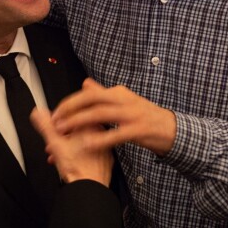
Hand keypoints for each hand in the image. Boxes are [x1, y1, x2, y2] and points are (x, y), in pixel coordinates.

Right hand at [31, 107, 113, 185]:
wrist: (90, 188)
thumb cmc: (77, 167)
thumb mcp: (55, 142)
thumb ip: (45, 126)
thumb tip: (38, 113)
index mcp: (92, 125)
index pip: (73, 116)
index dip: (58, 123)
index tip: (52, 129)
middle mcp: (102, 135)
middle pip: (77, 130)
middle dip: (61, 136)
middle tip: (52, 143)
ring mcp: (105, 148)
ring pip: (82, 142)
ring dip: (68, 147)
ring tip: (57, 155)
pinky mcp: (106, 161)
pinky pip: (89, 154)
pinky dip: (78, 156)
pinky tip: (69, 163)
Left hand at [52, 78, 176, 155]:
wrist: (172, 129)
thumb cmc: (144, 116)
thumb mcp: (123, 101)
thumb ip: (103, 93)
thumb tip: (85, 83)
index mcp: (118, 93)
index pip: (89, 93)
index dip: (71, 102)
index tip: (56, 112)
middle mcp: (124, 100)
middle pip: (92, 99)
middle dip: (71, 108)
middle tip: (55, 120)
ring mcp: (133, 114)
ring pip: (101, 114)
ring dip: (80, 122)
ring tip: (65, 130)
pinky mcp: (140, 130)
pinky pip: (117, 134)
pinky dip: (101, 139)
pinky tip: (88, 144)